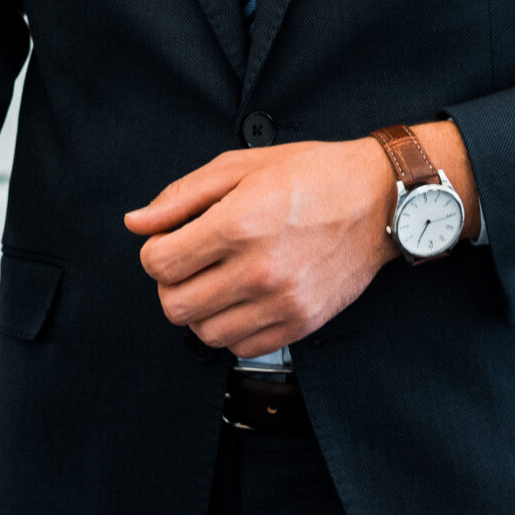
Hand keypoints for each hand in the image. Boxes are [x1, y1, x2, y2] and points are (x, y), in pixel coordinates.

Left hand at [124, 138, 400, 355]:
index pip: (159, 264)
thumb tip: (136, 223)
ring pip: (205, 333)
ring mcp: (282, 302)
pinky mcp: (301, 323)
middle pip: (175, 305)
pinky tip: (240, 299)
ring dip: (199, 310)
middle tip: (188, 263)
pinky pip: (242, 348)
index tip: (168, 242)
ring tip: (215, 281)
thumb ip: (181, 197)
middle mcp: (258, 271)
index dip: (154, 252)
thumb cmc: (311, 176)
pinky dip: (231, 329)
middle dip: (170, 284)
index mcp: (237, 226)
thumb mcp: (239, 166)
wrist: (377, 200)